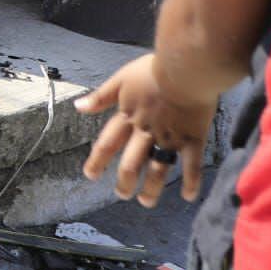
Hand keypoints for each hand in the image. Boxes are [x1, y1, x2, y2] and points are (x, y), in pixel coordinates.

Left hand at [77, 54, 214, 206]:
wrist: (185, 67)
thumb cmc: (153, 70)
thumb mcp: (121, 79)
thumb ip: (101, 96)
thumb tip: (77, 107)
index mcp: (128, 117)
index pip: (107, 144)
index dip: (97, 161)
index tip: (90, 175)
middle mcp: (146, 132)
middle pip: (131, 163)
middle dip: (125, 182)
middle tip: (121, 194)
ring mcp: (169, 137)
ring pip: (158, 169)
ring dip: (151, 188)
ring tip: (146, 202)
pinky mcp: (193, 138)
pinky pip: (191, 165)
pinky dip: (190, 182)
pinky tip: (187, 196)